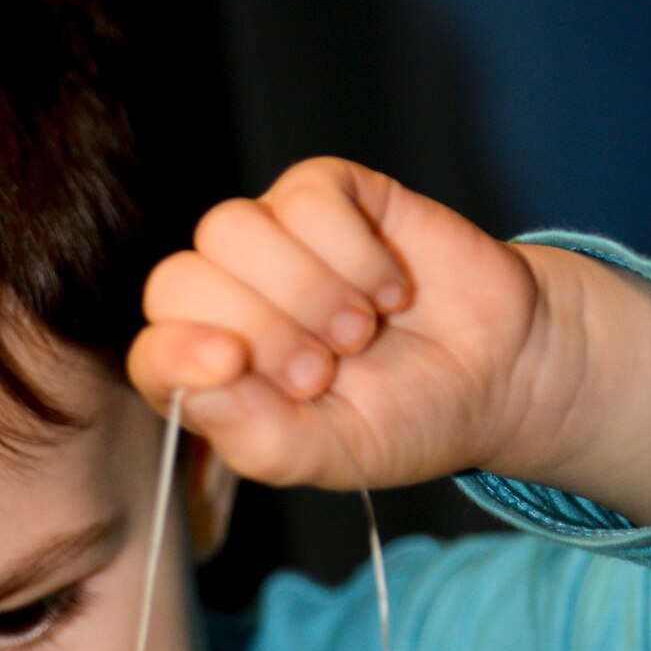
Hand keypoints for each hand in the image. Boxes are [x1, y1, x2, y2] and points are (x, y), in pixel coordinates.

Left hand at [129, 157, 650, 524]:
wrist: (496, 372)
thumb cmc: (404, 420)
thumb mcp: (326, 456)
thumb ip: (251, 434)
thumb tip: (193, 382)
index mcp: (214, 375)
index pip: (154, 350)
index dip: (179, 353)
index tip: (232, 365)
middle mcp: (230, 301)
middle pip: (182, 282)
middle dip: (260, 331)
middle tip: (326, 371)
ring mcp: (272, 241)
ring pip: (233, 229)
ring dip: (307, 290)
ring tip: (360, 332)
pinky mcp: (326, 194)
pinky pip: (304, 197)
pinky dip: (353, 252)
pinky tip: (389, 289)